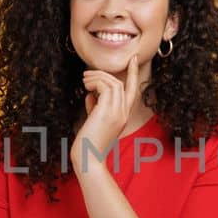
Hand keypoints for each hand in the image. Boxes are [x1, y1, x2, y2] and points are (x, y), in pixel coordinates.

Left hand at [73, 53, 145, 172]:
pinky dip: (94, 84)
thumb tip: (91, 94)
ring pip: (113, 83)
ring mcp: (117, 112)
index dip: (132, 73)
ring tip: (84, 81)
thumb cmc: (88, 143)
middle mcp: (123, 113)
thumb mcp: (94, 121)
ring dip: (96, 78)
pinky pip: (105, 87)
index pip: (132, 90)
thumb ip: (95, 107)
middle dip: (104, 74)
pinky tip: (85, 89)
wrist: (88, 158)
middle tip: (86, 74)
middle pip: (120, 84)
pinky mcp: (107, 112)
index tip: (132, 59)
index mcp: (123, 116)